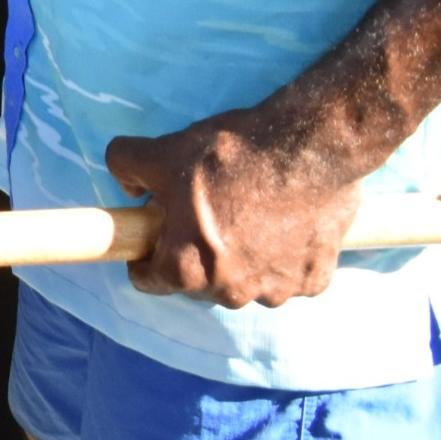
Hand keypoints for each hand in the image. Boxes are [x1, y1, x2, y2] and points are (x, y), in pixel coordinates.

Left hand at [104, 110, 365, 307]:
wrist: (310, 146)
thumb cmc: (232, 155)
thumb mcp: (161, 151)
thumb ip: (126, 166)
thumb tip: (127, 186)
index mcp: (187, 270)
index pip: (148, 280)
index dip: (145, 255)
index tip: (153, 238)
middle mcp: (232, 293)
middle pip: (200, 282)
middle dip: (198, 253)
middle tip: (207, 213)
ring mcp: (278, 291)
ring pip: (247, 281)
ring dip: (243, 258)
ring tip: (249, 215)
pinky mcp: (315, 281)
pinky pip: (289, 275)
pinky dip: (284, 256)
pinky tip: (286, 222)